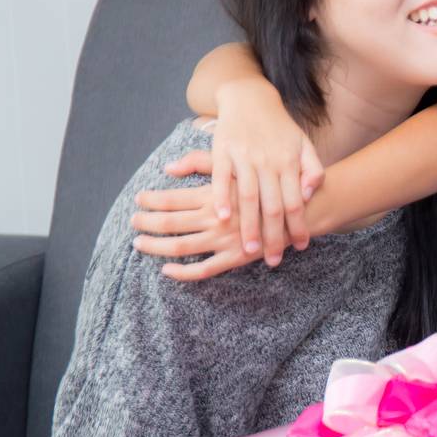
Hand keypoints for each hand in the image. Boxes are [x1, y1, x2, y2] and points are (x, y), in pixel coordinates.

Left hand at [130, 166, 263, 280]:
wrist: (304, 207)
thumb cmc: (269, 181)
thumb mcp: (238, 164)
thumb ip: (202, 163)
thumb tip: (170, 166)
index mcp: (216, 195)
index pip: (172, 199)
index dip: (151, 200)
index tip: (139, 199)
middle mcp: (217, 217)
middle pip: (170, 223)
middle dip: (146, 223)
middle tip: (132, 222)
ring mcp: (226, 239)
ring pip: (181, 247)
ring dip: (156, 247)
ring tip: (139, 243)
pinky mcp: (237, 257)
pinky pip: (204, 270)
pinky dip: (182, 273)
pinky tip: (167, 271)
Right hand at [178, 86, 322, 266]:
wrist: (250, 98)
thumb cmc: (279, 128)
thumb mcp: (303, 145)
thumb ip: (312, 169)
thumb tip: (308, 194)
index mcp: (289, 162)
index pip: (295, 201)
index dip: (298, 225)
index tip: (300, 246)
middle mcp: (268, 162)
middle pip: (272, 206)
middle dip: (274, 236)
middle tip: (274, 260)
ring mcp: (244, 157)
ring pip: (247, 197)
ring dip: (248, 226)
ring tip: (249, 250)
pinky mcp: (223, 151)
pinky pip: (220, 178)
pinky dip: (221, 198)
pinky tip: (222, 218)